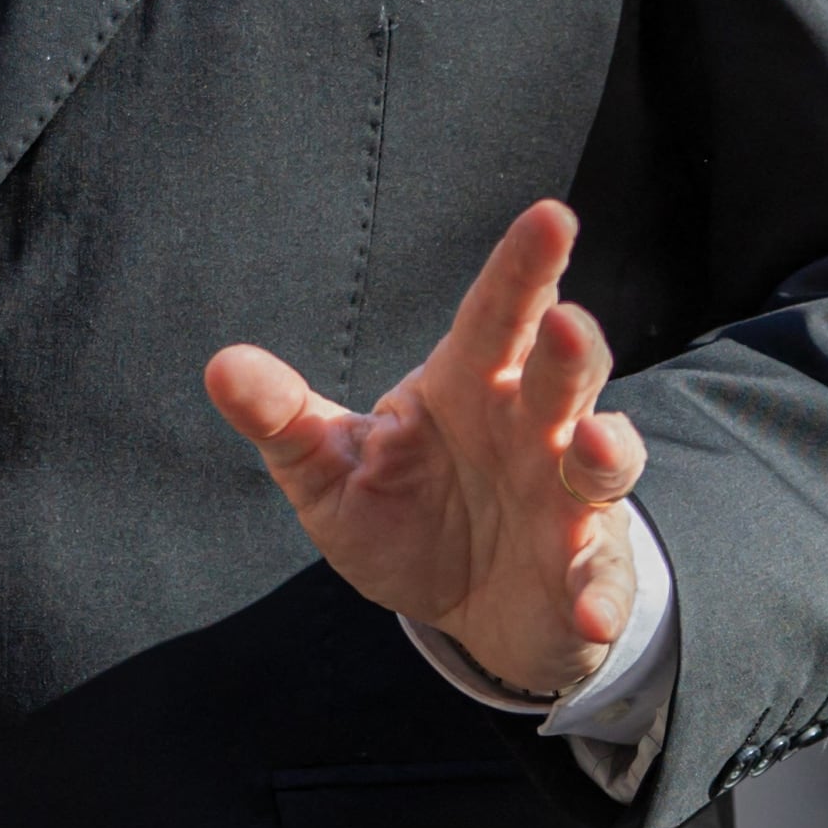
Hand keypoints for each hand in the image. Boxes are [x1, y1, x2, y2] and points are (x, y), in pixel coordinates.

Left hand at [204, 199, 643, 696]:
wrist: (466, 607)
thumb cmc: (405, 514)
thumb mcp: (333, 473)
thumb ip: (286, 419)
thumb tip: (221, 366)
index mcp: (470, 385)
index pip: (497, 315)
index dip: (523, 267)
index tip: (550, 216)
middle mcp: (533, 427)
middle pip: (565, 371)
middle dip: (571, 347)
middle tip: (565, 323)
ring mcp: (569, 498)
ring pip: (603, 458)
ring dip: (606, 450)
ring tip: (591, 446)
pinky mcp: (586, 571)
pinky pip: (600, 577)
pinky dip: (600, 592)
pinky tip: (588, 611)